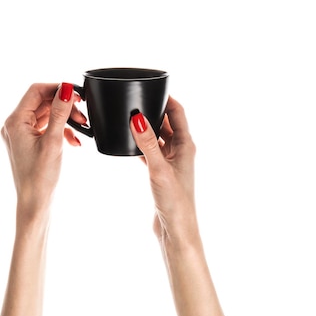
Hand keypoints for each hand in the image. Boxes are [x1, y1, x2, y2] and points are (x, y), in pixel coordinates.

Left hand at [1, 82, 85, 214]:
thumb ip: (59, 113)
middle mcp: (14, 125)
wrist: (34, 203)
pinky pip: (46, 127)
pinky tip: (73, 140)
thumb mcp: (53, 141)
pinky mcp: (29, 143)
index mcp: (15, 121)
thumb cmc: (40, 177)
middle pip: (42, 102)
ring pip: (46, 114)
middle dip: (64, 106)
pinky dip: (61, 130)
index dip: (57, 88)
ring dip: (65, 118)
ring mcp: (21, 134)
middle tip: (82, 114)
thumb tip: (65, 89)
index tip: (76, 94)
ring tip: (81, 127)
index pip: (36, 91)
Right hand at [129, 97, 197, 245]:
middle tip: (135, 100)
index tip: (151, 87)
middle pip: (167, 122)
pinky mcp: (162, 173)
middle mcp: (181, 151)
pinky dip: (142, 144)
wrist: (176, 229)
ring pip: (158, 137)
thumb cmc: (174, 201)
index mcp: (186, 145)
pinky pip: (151, 151)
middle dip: (153, 110)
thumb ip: (148, 143)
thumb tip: (137, 117)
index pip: (177, 112)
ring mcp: (171, 162)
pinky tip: (130, 144)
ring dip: (147, 127)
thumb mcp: (158, 168)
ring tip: (129, 118)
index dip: (166, 98)